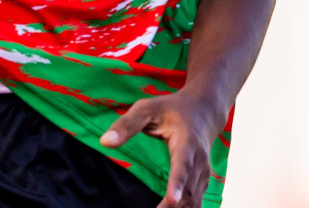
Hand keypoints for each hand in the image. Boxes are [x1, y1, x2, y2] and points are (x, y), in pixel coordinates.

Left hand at [100, 91, 221, 207]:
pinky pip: (194, 203)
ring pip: (193, 202)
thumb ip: (126, 124)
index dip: (177, 184)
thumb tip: (104, 142)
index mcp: (187, 143)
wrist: (204, 111)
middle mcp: (200, 162)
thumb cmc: (171, 109)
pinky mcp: (202, 183)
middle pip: (189, 192)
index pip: (182, 166)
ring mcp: (203, 174)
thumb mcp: (147, 108)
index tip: (171, 200)